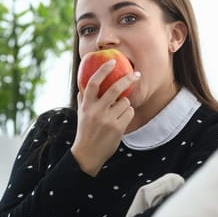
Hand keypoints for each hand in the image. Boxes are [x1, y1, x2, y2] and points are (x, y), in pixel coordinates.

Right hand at [71, 60, 140, 175]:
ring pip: (125, 102)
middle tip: (136, 74)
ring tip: (119, 112)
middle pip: (115, 89)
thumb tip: (82, 88)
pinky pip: (129, 113)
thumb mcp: (81, 115)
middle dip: (128, 79)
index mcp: (87, 105)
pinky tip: (121, 120)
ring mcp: (108, 120)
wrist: (87, 155)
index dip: (103, 70)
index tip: (112, 61)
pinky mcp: (118, 128)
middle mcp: (96, 111)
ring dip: (126, 104)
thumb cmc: (85, 132)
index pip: (94, 83)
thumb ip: (83, 101)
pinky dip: (128, 113)